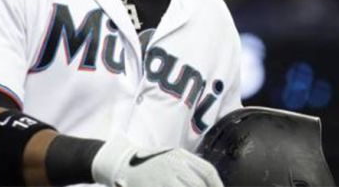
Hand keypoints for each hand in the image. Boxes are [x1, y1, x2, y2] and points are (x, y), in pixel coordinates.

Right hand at [91, 135, 222, 186]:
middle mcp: (172, 164)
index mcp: (179, 155)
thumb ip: (189, 168)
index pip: (207, 170)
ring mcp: (161, 177)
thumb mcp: (170, 157)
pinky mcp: (152, 186)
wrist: (121, 163)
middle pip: (197, 184)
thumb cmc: (150, 162)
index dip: (217, 184)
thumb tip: (210, 182)